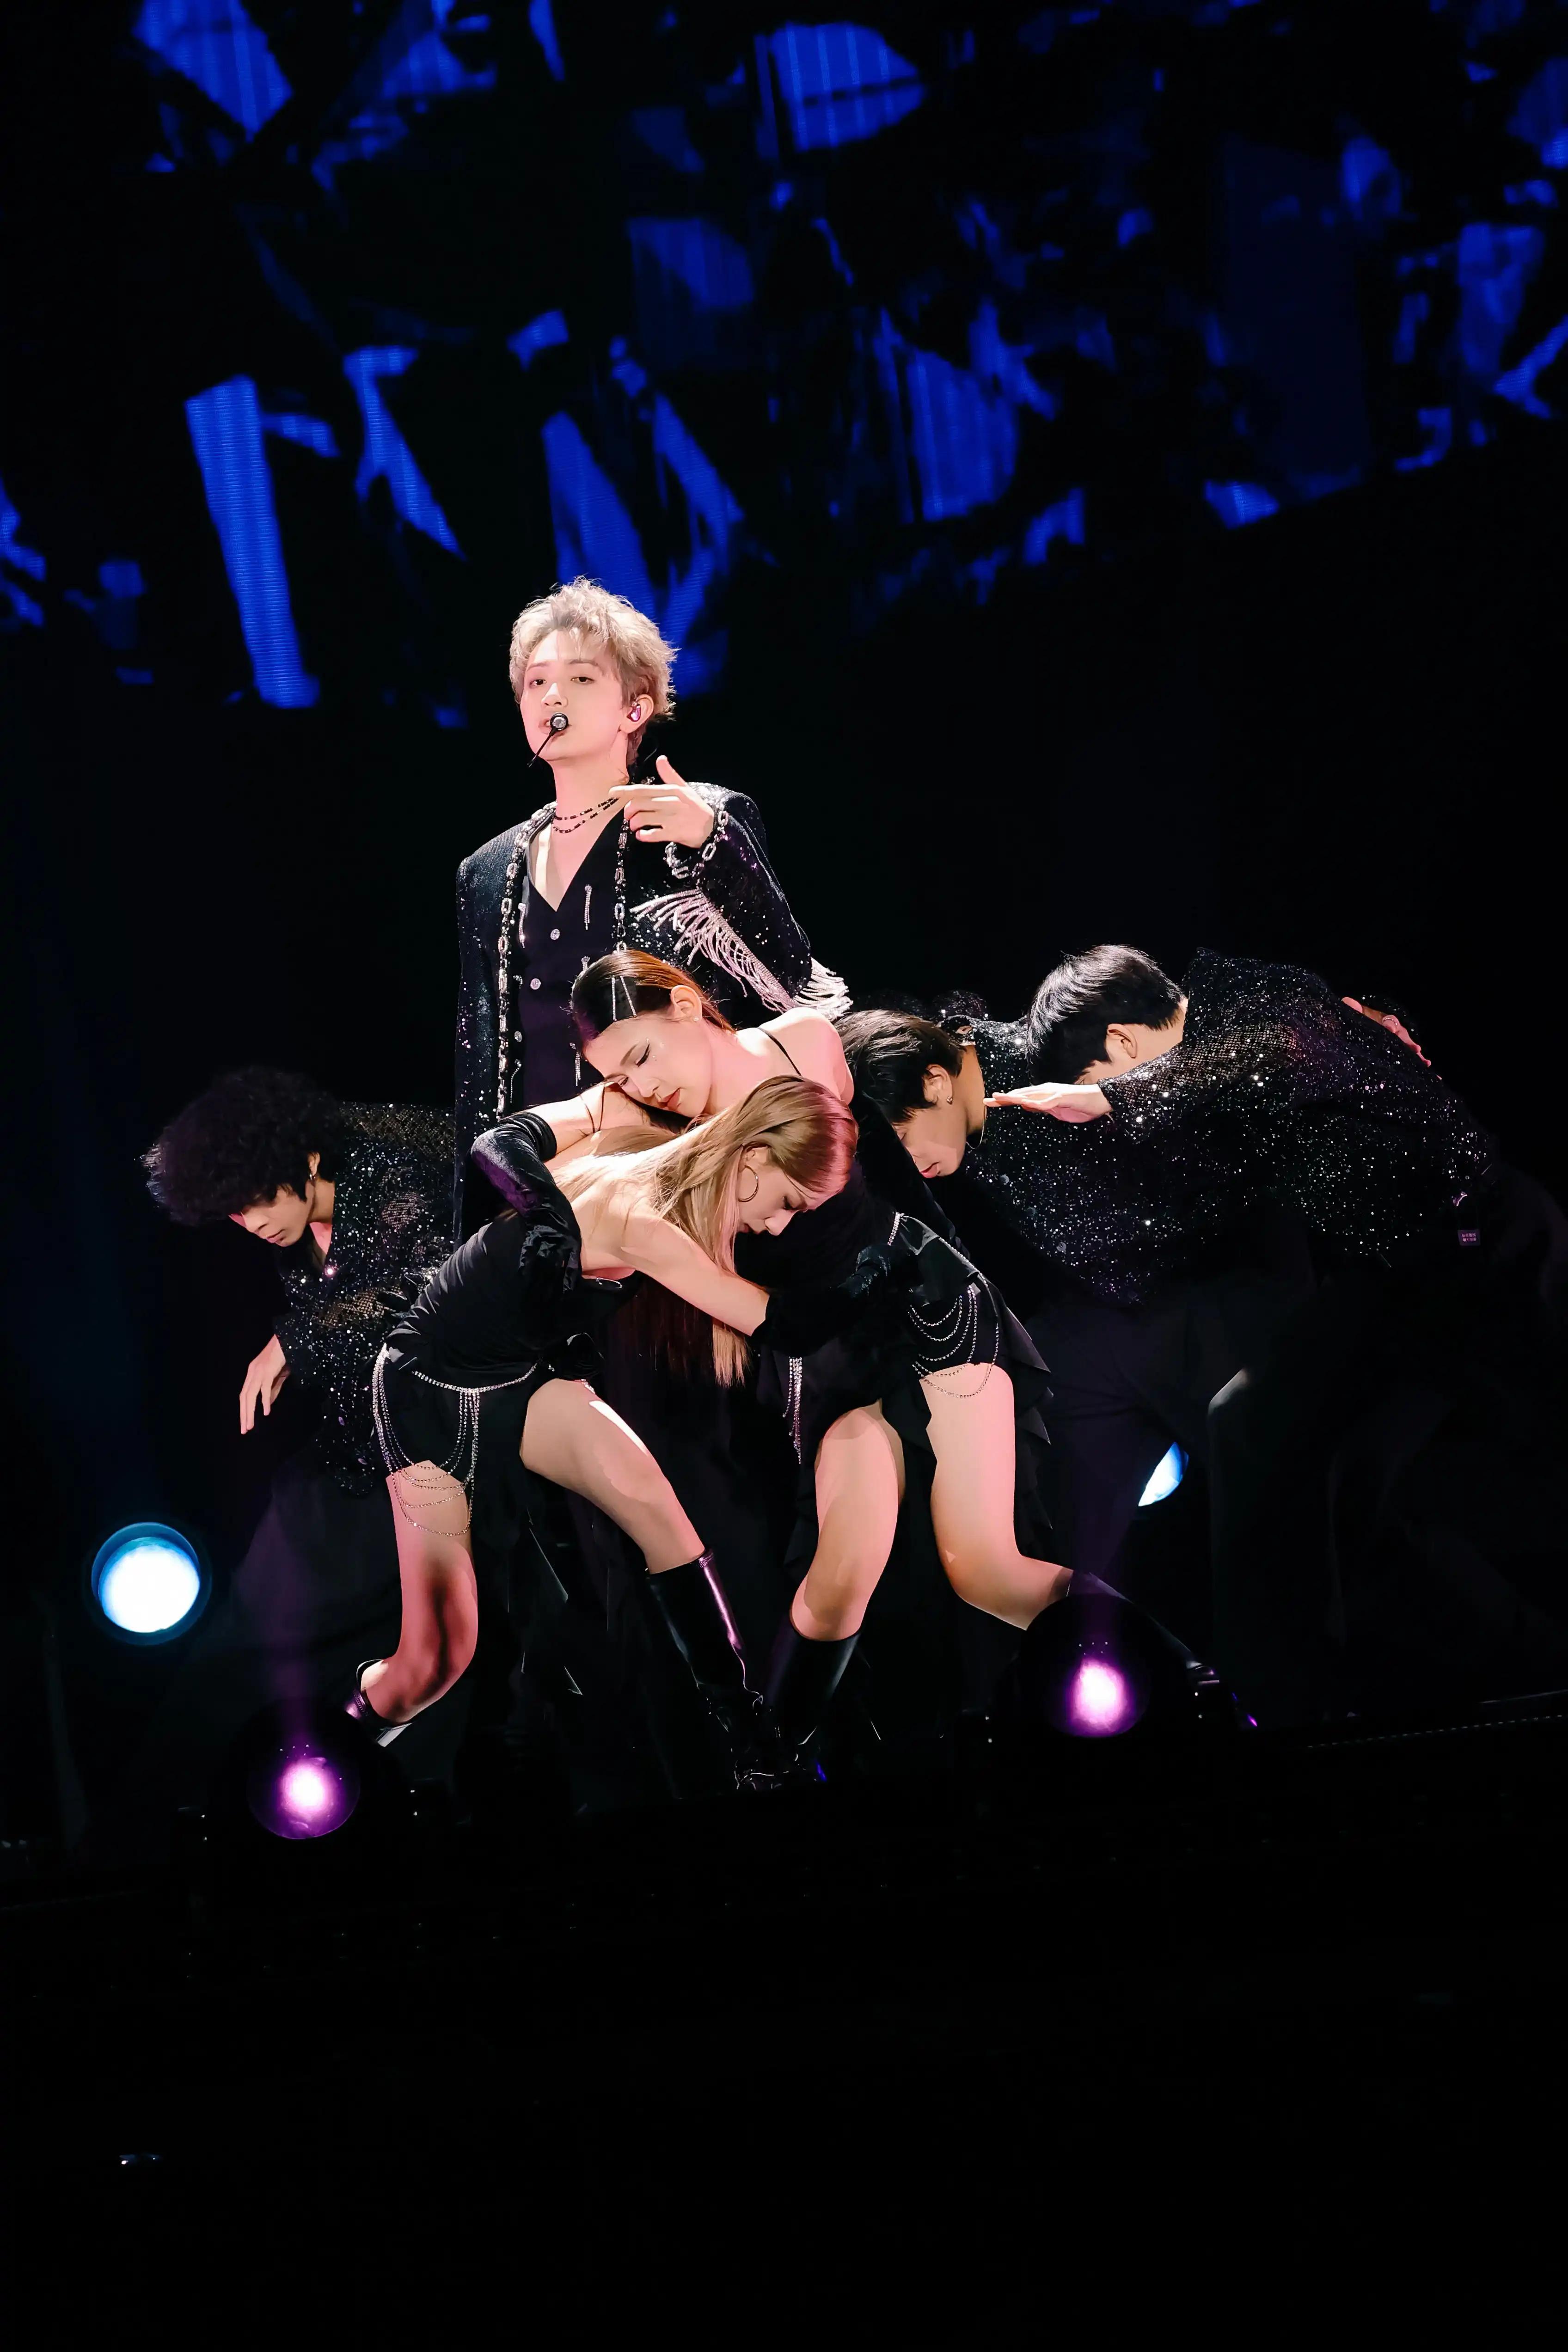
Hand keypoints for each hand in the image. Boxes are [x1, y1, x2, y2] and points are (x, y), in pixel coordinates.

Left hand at [239, 1333, 289, 1433]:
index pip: (244, 1395)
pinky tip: (266, 1411)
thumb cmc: (284, 1355)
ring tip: (250, 1425)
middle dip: (243, 1414)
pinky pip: (264, 1388)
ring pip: (250, 1395)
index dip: (244, 1409)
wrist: (288, 1338)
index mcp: (252, 1373)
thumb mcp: (278, 1375)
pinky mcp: (267, 1370)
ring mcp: (259, 1371)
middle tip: (245, 1430)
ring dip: (249, 1412)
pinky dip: (264, 1401)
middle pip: (244, 1397)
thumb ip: (272, 1389)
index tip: (245, 1423)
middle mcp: (252, 1372)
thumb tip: (268, 1405)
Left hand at [615, 758, 716, 847]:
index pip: (643, 789)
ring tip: (635, 827)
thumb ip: (670, 775)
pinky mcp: (673, 832)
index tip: (612, 793)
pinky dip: (643, 835)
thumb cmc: (696, 808)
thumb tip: (661, 759)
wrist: (713, 827)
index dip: (625, 791)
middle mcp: (670, 802)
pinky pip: (652, 834)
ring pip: (643, 818)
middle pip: (639, 804)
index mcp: (671, 790)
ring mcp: (671, 818)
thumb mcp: (685, 788)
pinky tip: (641, 835)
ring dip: (634, 824)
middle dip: (628, 811)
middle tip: (628, 816)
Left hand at [982, 1082, 1110, 1121]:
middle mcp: (1046, 1090)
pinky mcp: (1064, 1097)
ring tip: (1003, 1098)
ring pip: (1032, 1095)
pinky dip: (1039, 1103)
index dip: (1004, 1099)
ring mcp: (1054, 1093)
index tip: (989, 1103)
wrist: (1099, 1100)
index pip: (1020, 1097)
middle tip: (987, 1100)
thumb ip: (1040, 1107)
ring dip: (1017, 1097)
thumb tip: (1026, 1106)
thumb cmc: (1078, 1106)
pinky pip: (1050, 1101)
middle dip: (1004, 1097)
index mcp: (1042, 1094)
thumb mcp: (1055, 1110)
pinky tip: (1029, 1105)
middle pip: (1021, 1094)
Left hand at [1342, 999, 1430, 1064]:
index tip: (1390, 1029)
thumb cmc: (1356, 1017)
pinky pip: (1406, 1053)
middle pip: (1402, 1034)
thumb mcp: (1351, 1010)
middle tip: (1415, 1049)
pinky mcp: (1395, 1048)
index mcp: (1381, 1018)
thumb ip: (1351, 1007)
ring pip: (1407, 1044)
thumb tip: (1351, 1003)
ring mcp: (1395, 1038)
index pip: (1389, 1021)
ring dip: (1415, 1053)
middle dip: (1408, 1042)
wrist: (1357, 1024)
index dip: (1389, 1024)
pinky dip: (1415, 1059)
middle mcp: (1392, 1027)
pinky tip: (1424, 1065)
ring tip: (1425, 1061)